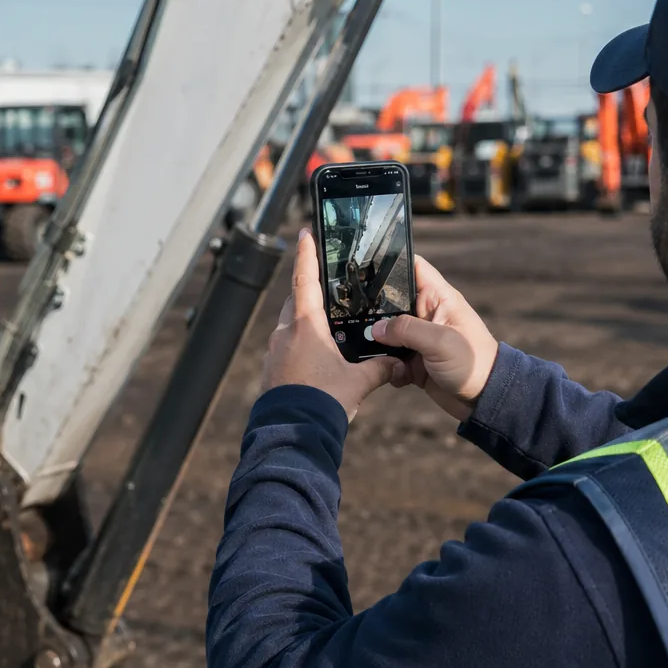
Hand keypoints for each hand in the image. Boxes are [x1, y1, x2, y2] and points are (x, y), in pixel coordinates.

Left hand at [261, 228, 403, 420]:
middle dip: (309, 293)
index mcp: (305, 326)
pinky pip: (285, 348)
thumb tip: (397, 364)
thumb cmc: (324, 402)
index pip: (306, 279)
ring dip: (304, 323)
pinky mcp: (270, 370)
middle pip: (295, 301)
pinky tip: (314, 359)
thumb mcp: (358, 383)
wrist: (293, 433)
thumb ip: (379, 369)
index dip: (307, 254)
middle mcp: (285, 333)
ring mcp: (274, 352)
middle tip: (324, 287)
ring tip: (325, 329)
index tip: (304, 234)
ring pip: (289, 326)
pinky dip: (298, 345)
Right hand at [371, 254, 498, 421]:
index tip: (364, 264)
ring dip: (376, 343)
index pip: (413, 267)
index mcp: (438, 298)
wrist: (484, 400)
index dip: (391, 262)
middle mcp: (425, 314)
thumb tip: (375, 329)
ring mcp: (418, 338)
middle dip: (372, 308)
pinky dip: (387, 367)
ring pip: (386, 332)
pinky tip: (392, 373)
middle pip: (391, 300)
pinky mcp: (413, 361)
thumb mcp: (440, 341)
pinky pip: (390, 359)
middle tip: (352, 313)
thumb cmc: (473, 363)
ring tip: (370, 350)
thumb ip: (406, 329)